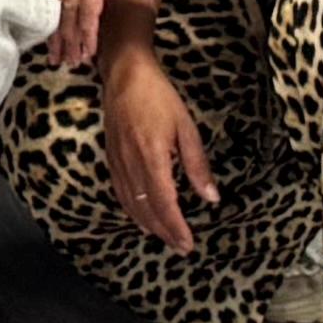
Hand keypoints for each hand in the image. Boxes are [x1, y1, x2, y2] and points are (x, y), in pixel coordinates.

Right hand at [99, 53, 218, 251]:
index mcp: (152, 157)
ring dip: (148, 224)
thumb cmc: (158, 96)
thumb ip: (197, 165)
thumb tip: (211, 197)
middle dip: (165, 232)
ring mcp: (118, 161)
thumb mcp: (186, 128)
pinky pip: (120, 191)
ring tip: (164, 237)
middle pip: (146, 209)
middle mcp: (131, 164)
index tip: (188, 244)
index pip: (164, 203)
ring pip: (131, 203)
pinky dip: (131, 209)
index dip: (176, 227)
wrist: (124, 74)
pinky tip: (139, 216)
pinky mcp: (111, 156)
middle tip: (181, 247)